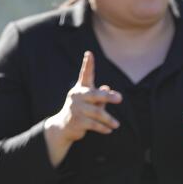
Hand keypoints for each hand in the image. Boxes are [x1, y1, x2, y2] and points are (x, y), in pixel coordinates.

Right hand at [43, 51, 121, 166]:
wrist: (63, 127)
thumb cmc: (80, 111)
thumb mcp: (90, 102)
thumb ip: (99, 96)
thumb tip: (107, 88)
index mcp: (80, 89)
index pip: (85, 74)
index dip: (87, 64)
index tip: (89, 53)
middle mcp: (77, 96)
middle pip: (95, 95)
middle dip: (108, 97)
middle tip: (120, 98)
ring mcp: (76, 109)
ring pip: (97, 113)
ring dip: (108, 119)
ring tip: (116, 124)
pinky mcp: (77, 121)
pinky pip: (94, 124)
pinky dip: (103, 128)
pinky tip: (109, 130)